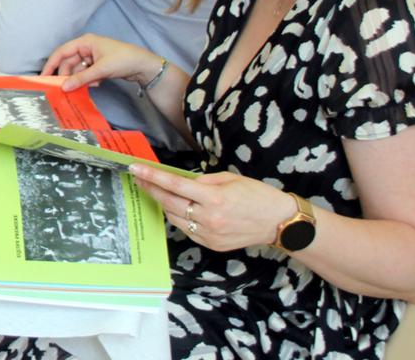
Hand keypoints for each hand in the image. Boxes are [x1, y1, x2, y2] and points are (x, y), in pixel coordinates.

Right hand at [41, 33, 161, 89]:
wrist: (144, 66)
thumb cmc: (123, 59)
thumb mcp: (101, 70)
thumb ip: (81, 78)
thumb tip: (64, 87)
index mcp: (85, 42)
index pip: (62, 52)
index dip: (51, 64)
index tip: (44, 77)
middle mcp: (86, 48)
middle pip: (68, 62)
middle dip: (67, 75)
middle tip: (62, 89)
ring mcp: (92, 57)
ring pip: (77, 70)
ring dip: (79, 80)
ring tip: (86, 87)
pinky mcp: (97, 66)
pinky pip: (85, 74)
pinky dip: (87, 81)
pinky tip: (96, 85)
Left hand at [129, 164, 296, 252]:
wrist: (278, 222)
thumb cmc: (256, 195)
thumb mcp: (229, 178)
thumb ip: (202, 181)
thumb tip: (179, 181)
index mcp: (214, 198)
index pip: (175, 185)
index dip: (152, 177)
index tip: (136, 169)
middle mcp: (209, 218)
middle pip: (170, 202)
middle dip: (151, 189)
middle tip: (139, 178)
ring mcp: (209, 234)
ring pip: (175, 217)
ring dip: (163, 204)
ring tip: (156, 191)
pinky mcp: (211, 244)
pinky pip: (187, 229)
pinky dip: (179, 217)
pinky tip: (177, 208)